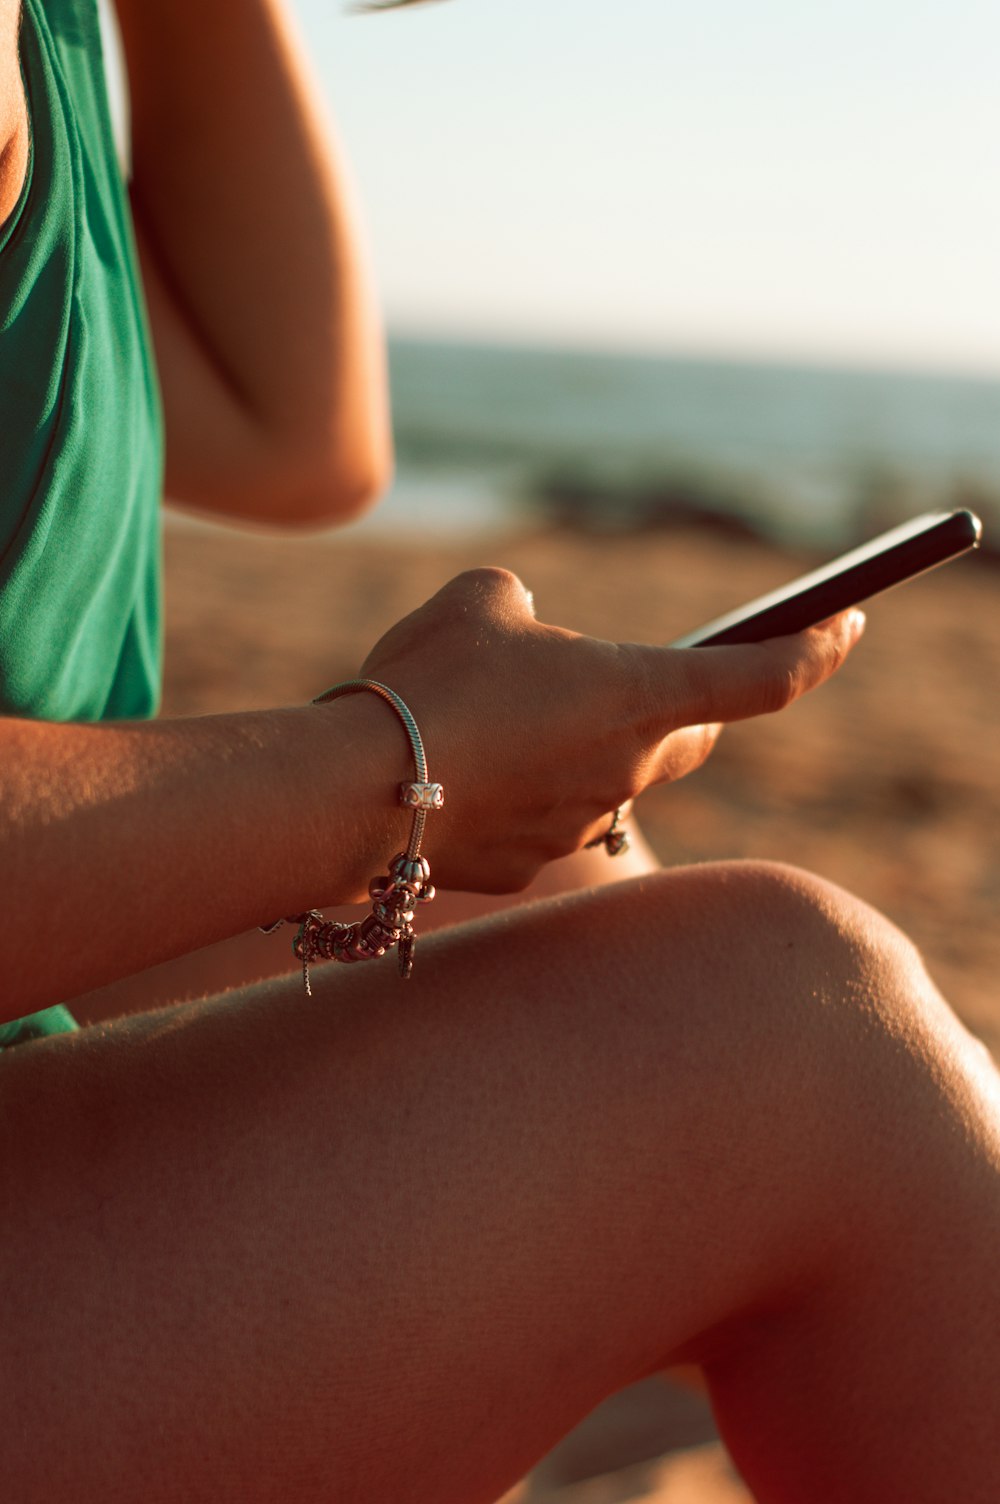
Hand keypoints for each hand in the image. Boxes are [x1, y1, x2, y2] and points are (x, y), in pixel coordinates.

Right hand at [358, 568, 864, 892]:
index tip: (848, 626)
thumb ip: (521, 602)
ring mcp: (583, 826)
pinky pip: (549, 818)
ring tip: (495, 721)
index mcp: (638, 693)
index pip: (762, 678)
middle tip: (646, 683)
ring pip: (610, 780)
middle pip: (691, 740)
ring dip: (578, 748)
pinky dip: (526, 793)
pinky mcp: (532, 866)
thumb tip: (526, 625)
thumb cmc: (427, 682)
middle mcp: (629, 769)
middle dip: (686, 711)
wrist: (353, 790)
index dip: (816, 651)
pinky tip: (463, 773)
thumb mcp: (478, 601)